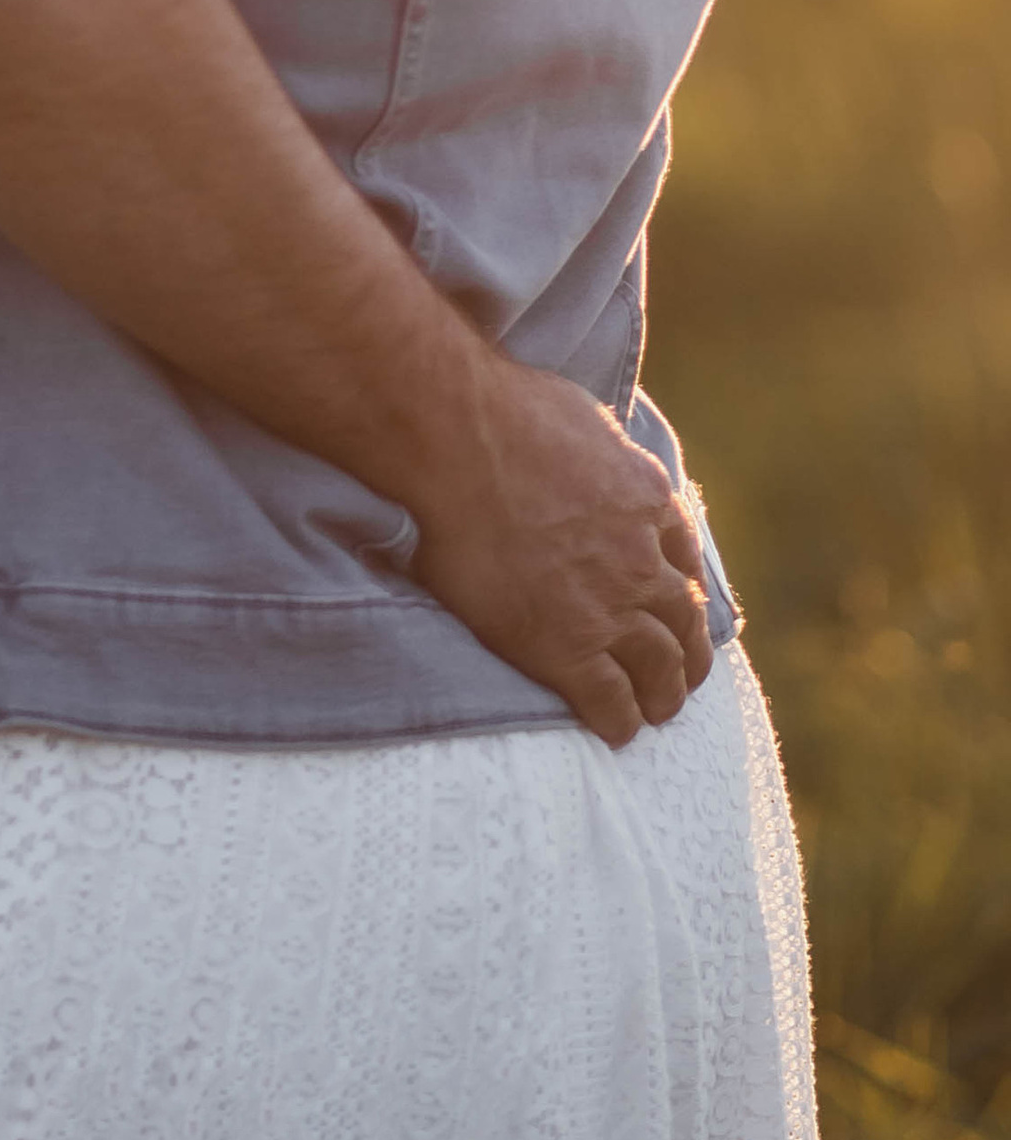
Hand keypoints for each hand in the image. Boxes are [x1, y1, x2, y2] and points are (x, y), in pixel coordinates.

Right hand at [408, 358, 713, 748]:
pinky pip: (611, 702)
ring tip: (657, 709)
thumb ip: (596, 446)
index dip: (682, 589)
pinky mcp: (569, 648)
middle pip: (685, 621)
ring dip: (664, 694)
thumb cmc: (498, 409)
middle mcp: (643, 558)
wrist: (453, 437)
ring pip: (661, 668)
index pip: (684, 559)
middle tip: (680, 672)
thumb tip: (583, 449)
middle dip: (687, 652)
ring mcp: (610, 607)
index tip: (676, 606)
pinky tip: (616, 731)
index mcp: (648, 500)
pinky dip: (620, 721)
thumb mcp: (578, 413)